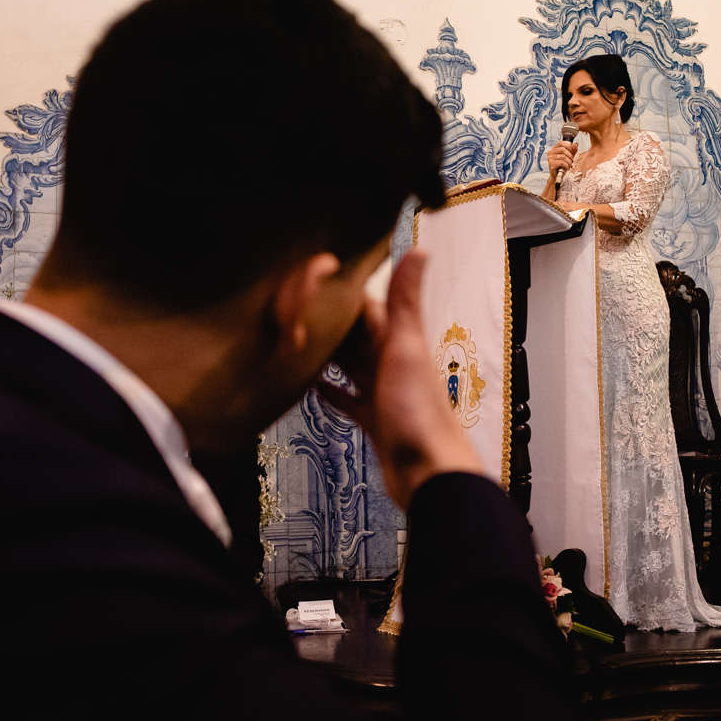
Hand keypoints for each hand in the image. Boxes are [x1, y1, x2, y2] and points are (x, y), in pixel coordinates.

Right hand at [318, 249, 482, 509]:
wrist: (429, 472)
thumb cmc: (417, 409)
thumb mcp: (407, 348)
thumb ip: (407, 302)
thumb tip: (420, 248)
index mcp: (401, 341)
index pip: (369, 308)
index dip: (344, 294)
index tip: (312, 280)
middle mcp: (393, 363)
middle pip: (357, 336)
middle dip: (330, 325)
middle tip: (291, 314)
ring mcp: (384, 393)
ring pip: (352, 367)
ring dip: (328, 357)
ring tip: (294, 345)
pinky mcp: (375, 421)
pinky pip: (349, 401)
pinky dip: (332, 392)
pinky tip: (310, 388)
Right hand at [546, 140, 577, 178]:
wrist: (557, 175)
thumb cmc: (563, 165)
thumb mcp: (569, 156)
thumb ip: (573, 150)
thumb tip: (576, 144)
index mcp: (554, 149)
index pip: (561, 142)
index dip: (568, 145)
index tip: (572, 151)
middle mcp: (550, 152)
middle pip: (563, 149)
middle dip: (570, 155)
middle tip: (572, 160)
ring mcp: (550, 158)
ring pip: (563, 156)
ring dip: (569, 161)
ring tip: (570, 165)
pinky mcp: (551, 164)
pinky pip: (562, 162)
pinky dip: (567, 165)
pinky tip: (567, 168)